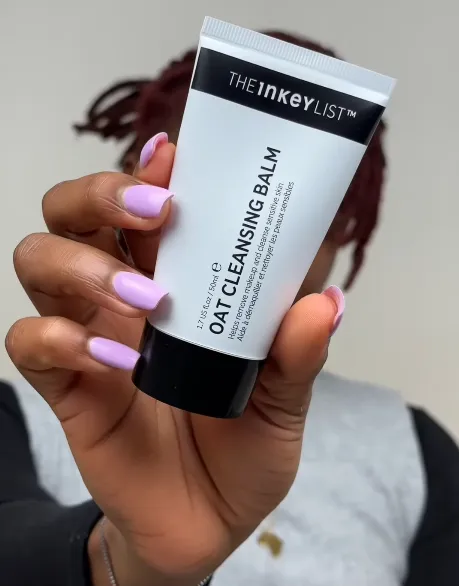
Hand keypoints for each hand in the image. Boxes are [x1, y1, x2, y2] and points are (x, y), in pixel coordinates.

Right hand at [6, 138, 338, 585]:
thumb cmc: (245, 448)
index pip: (144, 206)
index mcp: (176, 282)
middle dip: (100, 195)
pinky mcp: (63, 386)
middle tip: (153, 211)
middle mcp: (122, 294)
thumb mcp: (284, 403)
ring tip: (146, 298)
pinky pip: (29, 342)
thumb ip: (297, 356)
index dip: (148, 171)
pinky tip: (112, 362)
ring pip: (39, 258)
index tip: (173, 155)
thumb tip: (324, 303)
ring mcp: (87, 335)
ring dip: (84, 265)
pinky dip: (61, 340)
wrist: (206, 521)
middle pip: (74, 213)